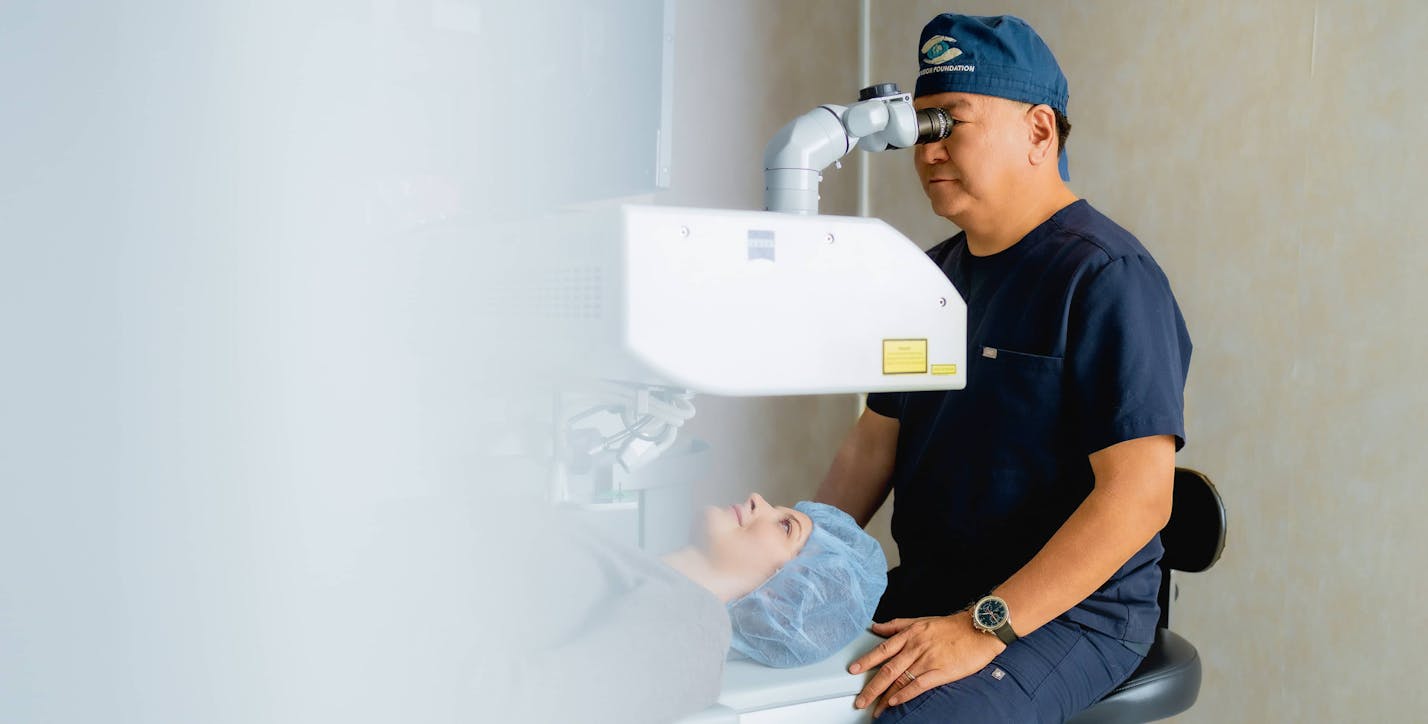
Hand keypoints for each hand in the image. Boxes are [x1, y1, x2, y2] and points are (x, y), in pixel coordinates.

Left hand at [848, 611, 1006, 717]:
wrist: (979, 628)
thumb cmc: (951, 626)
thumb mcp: (920, 620)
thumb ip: (896, 625)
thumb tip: (875, 627)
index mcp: (909, 634)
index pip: (882, 649)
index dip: (866, 661)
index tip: (853, 671)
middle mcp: (915, 648)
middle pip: (888, 669)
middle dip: (871, 687)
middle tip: (860, 700)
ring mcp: (927, 660)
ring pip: (900, 680)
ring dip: (885, 697)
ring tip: (875, 708)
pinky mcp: (941, 672)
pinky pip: (919, 685)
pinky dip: (905, 694)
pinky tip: (895, 702)